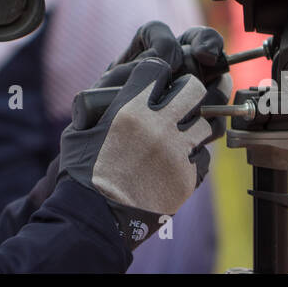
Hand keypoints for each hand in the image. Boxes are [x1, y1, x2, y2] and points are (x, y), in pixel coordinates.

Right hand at [60, 23, 223, 247]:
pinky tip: (178, 162)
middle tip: (177, 102)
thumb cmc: (82, 174)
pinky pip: (204, 157)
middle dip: (186, 90)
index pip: (159, 66)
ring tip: (180, 133)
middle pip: (193, 87)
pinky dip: (193, 157)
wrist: (93, 220)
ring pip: (206, 122)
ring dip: (194, 124)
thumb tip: (118, 88)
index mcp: (130, 107)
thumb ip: (103, 103)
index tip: (154, 82)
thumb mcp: (81, 128)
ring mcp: (176, 153)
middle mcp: (158, 126)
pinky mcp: (187, 179)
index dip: (157, 72)